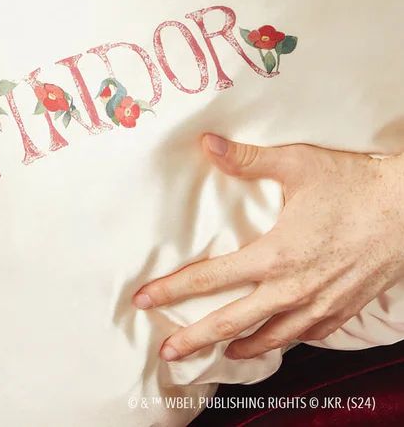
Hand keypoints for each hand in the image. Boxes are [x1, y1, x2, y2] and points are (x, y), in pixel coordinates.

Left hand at [131, 134, 403, 361]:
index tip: (144, 299)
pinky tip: (273, 339)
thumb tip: (206, 144)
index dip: (173, 289)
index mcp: (275, 256)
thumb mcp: (295, 164)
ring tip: (217, 354)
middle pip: (233, 322)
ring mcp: (321, 304)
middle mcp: (294, 289)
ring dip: (240, 347)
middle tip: (167, 351)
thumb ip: (246, 159)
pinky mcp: (345, 307)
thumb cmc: (354, 184)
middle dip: (196, 338)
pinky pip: (307, 335)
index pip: (211, 279)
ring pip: (272, 336)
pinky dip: (284, 341)